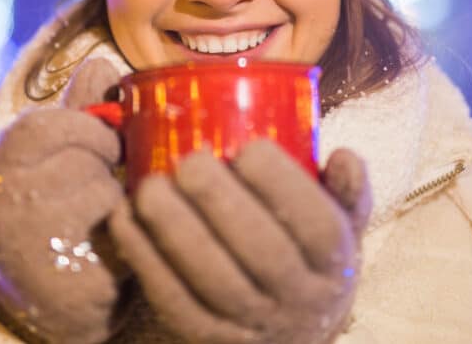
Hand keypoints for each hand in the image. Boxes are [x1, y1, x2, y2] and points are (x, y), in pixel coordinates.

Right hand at [0, 59, 129, 343]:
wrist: (44, 312)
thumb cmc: (54, 222)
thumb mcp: (56, 161)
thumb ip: (79, 112)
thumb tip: (101, 64)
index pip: (46, 123)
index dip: (86, 130)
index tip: (100, 148)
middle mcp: (0, 205)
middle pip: (83, 156)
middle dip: (105, 169)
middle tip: (98, 190)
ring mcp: (28, 247)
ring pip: (105, 193)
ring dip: (118, 204)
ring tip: (100, 221)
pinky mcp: (65, 282)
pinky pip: (121, 235)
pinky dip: (128, 237)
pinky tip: (110, 248)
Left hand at [109, 140, 371, 343]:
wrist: (289, 335)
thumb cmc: (309, 256)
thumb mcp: (342, 226)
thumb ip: (346, 190)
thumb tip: (344, 155)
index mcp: (336, 264)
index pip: (319, 228)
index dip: (285, 187)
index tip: (250, 146)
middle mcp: (300, 300)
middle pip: (263, 254)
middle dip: (222, 203)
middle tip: (191, 161)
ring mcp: (252, 325)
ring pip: (214, 281)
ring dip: (176, 230)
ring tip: (150, 186)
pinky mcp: (204, 338)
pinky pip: (172, 300)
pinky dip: (145, 257)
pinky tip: (125, 217)